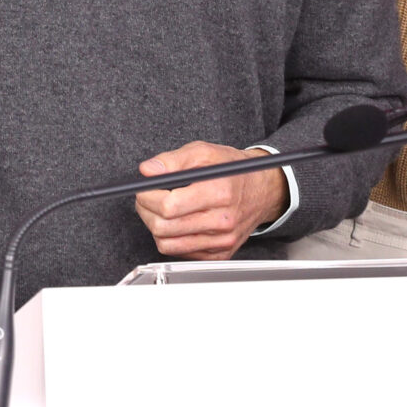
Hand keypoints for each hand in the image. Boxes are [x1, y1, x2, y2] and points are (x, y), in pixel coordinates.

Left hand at [135, 142, 287, 260]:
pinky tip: (177, 221)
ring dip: (155, 226)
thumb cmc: (233, 170)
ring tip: (159, 210)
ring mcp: (222, 241)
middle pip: (164, 228)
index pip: (169, 206)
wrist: (263, 189)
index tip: (144, 189)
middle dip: (146, 211)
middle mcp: (222, 221)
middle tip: (146, 198)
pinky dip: (172, 238)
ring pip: (168, 244)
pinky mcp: (220, 253)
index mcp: (219, 193)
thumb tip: (148, 170)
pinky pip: (181, 253)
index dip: (147, 197)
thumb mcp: (204, 152)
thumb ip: (173, 160)